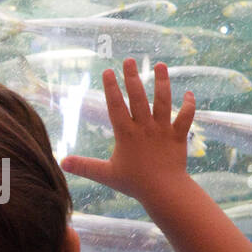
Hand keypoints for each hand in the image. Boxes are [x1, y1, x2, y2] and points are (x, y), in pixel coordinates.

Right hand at [60, 60, 194, 205]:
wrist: (164, 191)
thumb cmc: (134, 183)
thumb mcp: (105, 174)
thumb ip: (84, 166)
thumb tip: (62, 162)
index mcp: (126, 133)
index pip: (116, 105)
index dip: (111, 87)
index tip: (108, 71)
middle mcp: (144, 127)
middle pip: (138, 96)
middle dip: (132, 77)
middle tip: (129, 60)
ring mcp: (162, 129)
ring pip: (163, 100)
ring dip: (162, 81)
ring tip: (160, 65)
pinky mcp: (178, 135)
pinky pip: (185, 117)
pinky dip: (189, 105)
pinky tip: (189, 93)